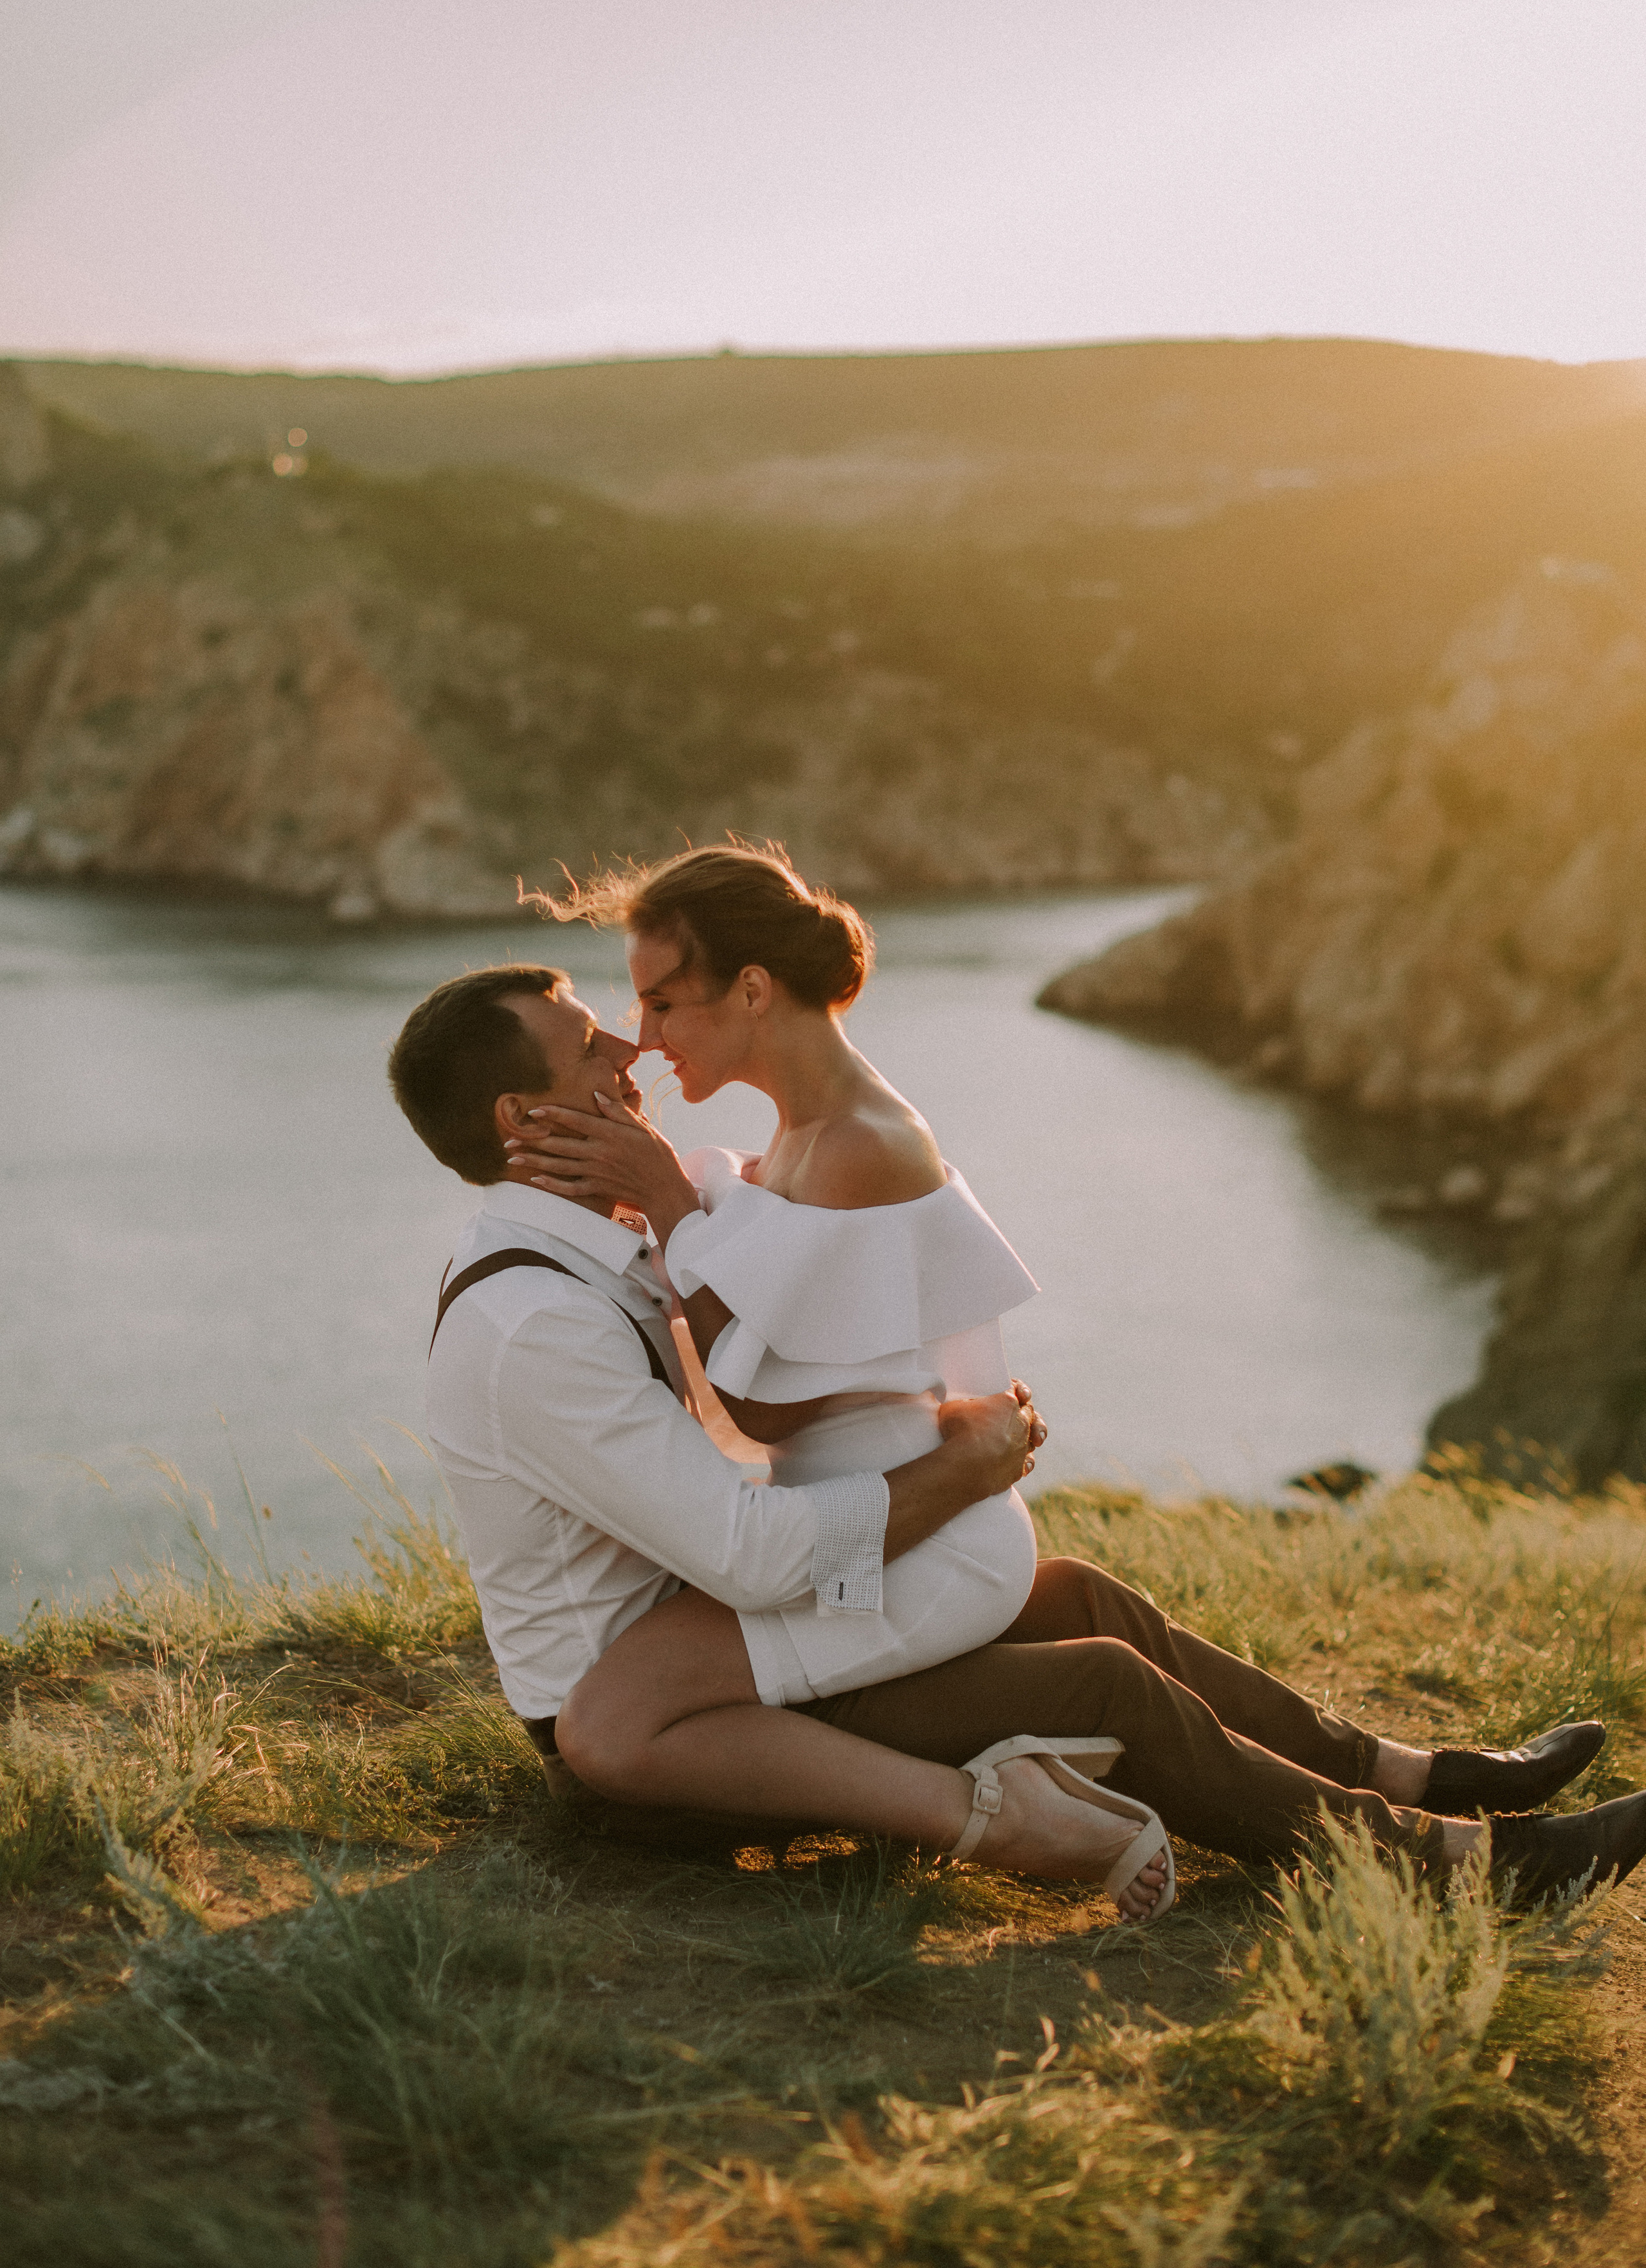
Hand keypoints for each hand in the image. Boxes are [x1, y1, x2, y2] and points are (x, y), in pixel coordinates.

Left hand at [503, 1093, 699, 1241]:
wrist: (665, 1188)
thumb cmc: (657, 1154)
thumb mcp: (642, 1127)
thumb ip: (618, 1111)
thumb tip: (596, 1093)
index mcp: (609, 1134)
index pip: (576, 1120)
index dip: (553, 1114)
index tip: (532, 1111)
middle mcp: (599, 1152)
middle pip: (559, 1145)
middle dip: (532, 1142)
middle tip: (508, 1140)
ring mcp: (596, 1172)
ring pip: (558, 1166)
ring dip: (533, 1162)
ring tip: (512, 1159)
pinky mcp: (597, 1188)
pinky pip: (570, 1188)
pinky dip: (551, 1185)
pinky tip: (535, 1180)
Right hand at [937, 1382, 1045, 1494]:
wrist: (967, 1466)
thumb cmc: (959, 1432)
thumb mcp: (955, 1406)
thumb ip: (965, 1402)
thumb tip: (961, 1402)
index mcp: (1007, 1401)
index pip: (1015, 1388)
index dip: (1014, 1388)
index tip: (1011, 1392)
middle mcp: (1021, 1421)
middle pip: (1029, 1411)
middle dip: (1023, 1410)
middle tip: (1013, 1414)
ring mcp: (1022, 1445)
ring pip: (1033, 1436)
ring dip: (1027, 1436)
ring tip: (1017, 1437)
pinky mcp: (1019, 1466)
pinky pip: (1027, 1461)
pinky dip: (1024, 1460)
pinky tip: (1018, 1461)